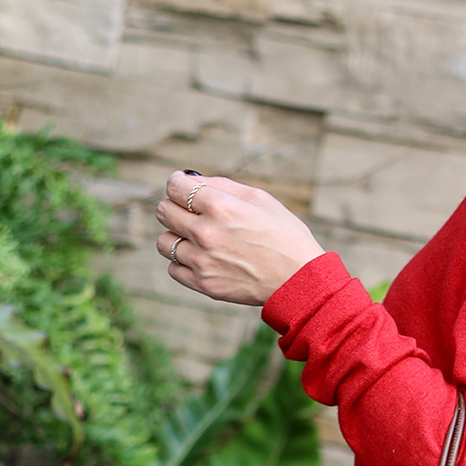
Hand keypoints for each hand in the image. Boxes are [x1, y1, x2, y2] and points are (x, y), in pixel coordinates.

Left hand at [156, 172, 325, 304]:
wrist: (300, 280)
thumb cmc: (285, 235)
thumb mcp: (260, 199)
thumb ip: (222, 186)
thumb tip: (192, 180)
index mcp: (220, 206)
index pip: (174, 186)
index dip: (179, 184)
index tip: (186, 189)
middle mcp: (206, 233)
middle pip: (164, 212)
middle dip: (176, 208)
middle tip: (193, 213)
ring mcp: (203, 261)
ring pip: (164, 242)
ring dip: (178, 237)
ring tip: (198, 240)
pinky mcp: (205, 285)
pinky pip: (174, 269)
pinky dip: (183, 263)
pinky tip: (202, 259)